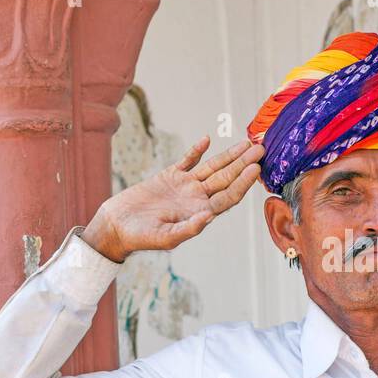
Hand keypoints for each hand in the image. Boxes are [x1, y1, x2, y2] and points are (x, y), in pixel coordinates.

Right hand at [82, 136, 264, 262]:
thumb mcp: (166, 238)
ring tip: (245, 143)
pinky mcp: (168, 177)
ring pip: (211, 168)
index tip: (255, 168)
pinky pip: (187, 161)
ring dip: (228, 156)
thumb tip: (208, 217)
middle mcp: (196, 198)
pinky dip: (196, 151)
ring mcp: (184, 186)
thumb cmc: (141, 237)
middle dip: (243, 164)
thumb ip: (188, 229)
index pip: (228, 196)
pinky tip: (207, 140)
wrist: (117, 227)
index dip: (242, 182)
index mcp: (199, 213)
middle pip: (226, 178)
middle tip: (260, 149)